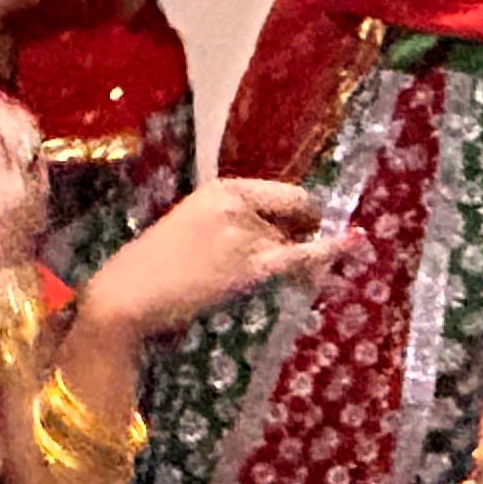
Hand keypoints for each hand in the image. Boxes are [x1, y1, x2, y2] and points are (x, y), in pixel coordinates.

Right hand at [74, 178, 343, 341]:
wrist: (127, 295)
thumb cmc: (153, 268)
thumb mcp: (192, 229)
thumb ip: (234, 225)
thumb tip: (283, 238)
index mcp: (220, 188)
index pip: (282, 194)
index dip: (303, 212)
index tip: (312, 226)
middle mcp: (236, 203)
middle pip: (295, 218)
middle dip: (305, 238)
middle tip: (301, 265)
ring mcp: (244, 232)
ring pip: (295, 244)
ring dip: (304, 265)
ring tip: (286, 287)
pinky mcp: (249, 265)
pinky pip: (301, 255)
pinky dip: (332, 248)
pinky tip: (355, 241)